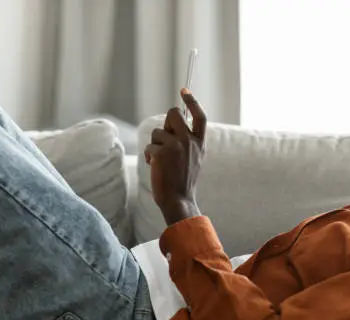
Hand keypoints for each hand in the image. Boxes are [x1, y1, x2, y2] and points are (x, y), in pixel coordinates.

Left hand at [144, 89, 205, 224]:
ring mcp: (176, 146)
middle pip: (174, 114)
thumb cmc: (183, 181)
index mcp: (199, 143)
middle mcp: (189, 141)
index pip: (200, 116)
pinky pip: (149, 146)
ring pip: (157, 132)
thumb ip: (188, 141)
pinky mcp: (161, 153)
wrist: (178, 199)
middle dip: (166, 121)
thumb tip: (172, 124)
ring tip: (161, 160)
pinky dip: (150, 156)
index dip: (192, 101)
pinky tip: (155, 167)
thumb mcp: (193, 158)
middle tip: (164, 135)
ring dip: (155, 144)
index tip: (184, 90)